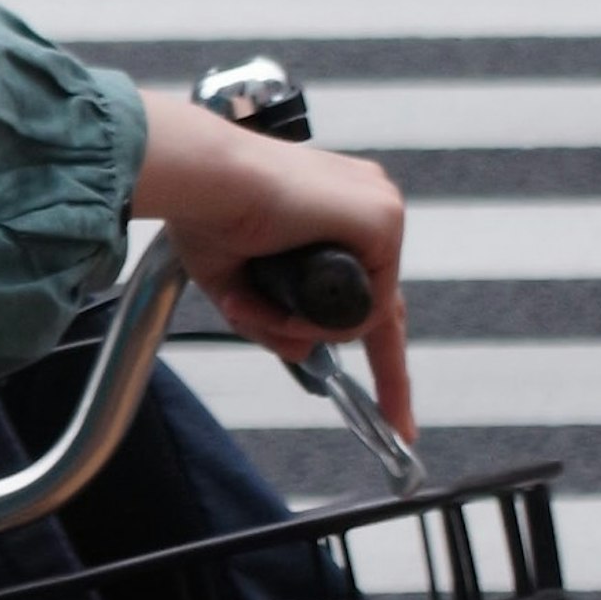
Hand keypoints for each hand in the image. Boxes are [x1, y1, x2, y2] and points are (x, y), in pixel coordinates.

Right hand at [127, 89, 414, 434]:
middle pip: (382, 302)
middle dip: (388, 372)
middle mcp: (364, 201)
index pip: (369, 280)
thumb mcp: (239, 282)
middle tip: (399, 423)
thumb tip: (304, 352)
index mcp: (333, 205)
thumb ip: (273, 319)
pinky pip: (372, 307)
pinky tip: (290, 305)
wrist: (201, 176)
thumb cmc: (204, 210)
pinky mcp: (383, 218)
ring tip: (258, 308)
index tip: (393, 397)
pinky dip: (329, 323)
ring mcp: (380, 209)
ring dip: (310, 328)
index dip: (377, 341)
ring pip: (367, 311)